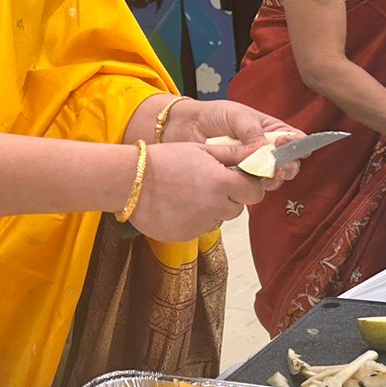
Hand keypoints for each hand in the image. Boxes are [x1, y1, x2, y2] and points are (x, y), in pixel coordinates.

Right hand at [126, 141, 266, 242]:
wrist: (128, 181)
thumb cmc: (164, 160)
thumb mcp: (201, 150)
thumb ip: (232, 155)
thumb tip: (257, 155)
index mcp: (222, 183)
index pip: (255, 192)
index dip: (249, 185)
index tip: (238, 180)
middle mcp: (215, 207)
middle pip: (238, 208)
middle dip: (230, 198)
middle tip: (209, 184)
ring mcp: (201, 224)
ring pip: (220, 219)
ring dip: (213, 209)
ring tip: (190, 193)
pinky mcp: (187, 235)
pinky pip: (201, 228)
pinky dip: (195, 219)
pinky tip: (179, 205)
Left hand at [165, 99, 304, 188]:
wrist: (187, 127)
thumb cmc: (214, 116)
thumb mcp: (238, 116)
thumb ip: (252, 131)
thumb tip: (263, 148)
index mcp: (272, 131)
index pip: (294, 140)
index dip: (297, 145)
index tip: (286, 145)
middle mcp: (267, 151)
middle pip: (288, 164)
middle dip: (287, 167)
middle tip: (280, 168)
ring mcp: (254, 166)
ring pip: (273, 178)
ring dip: (272, 179)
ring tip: (265, 176)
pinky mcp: (239, 179)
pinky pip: (252, 186)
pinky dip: (252, 185)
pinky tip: (246, 180)